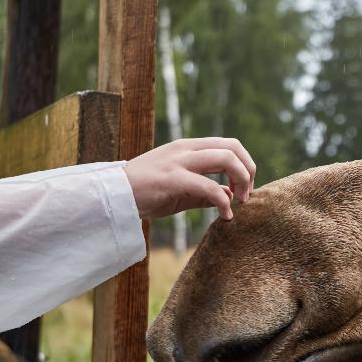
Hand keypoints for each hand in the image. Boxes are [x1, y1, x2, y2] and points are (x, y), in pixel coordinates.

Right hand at [124, 137, 255, 219]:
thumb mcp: (181, 190)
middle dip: (248, 171)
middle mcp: (186, 149)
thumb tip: (230, 195)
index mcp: (189, 147)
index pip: (229, 145)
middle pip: (233, 147)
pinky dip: (224, 203)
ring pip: (226, 160)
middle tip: (246, 196)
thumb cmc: (146, 193)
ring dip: (241, 182)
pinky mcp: (172, 179)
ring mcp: (179, 161)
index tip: (243, 189)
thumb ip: (206, 191)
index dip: (244, 165)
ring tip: (239, 204)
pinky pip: (210, 187)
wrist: (113, 197)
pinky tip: (225, 217)